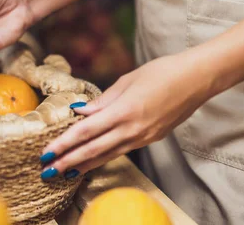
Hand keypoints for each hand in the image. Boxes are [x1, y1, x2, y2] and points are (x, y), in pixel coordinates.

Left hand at [39, 52, 214, 179]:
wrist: (196, 80)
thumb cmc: (162, 72)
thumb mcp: (128, 80)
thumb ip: (103, 100)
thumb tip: (81, 111)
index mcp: (124, 111)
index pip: (86, 131)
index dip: (65, 144)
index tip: (47, 151)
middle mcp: (132, 129)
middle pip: (93, 150)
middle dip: (68, 162)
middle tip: (48, 170)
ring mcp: (143, 137)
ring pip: (107, 155)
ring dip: (84, 165)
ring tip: (65, 172)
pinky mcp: (151, 139)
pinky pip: (121, 151)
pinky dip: (103, 158)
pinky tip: (92, 161)